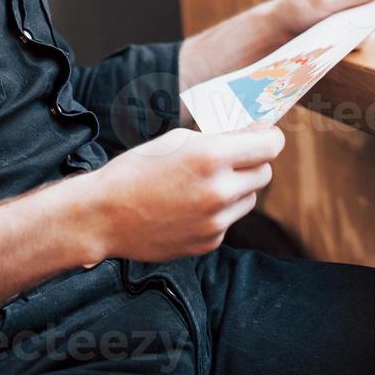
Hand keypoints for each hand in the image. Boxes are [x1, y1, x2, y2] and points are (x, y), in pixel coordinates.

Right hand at [86, 125, 284, 261]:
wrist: (104, 216)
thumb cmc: (136, 170)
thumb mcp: (177, 140)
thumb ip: (219, 138)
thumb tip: (253, 132)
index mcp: (211, 157)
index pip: (270, 146)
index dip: (270, 137)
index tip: (265, 136)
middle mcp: (219, 191)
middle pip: (264, 173)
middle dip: (253, 163)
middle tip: (233, 158)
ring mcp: (216, 222)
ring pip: (249, 199)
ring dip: (236, 189)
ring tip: (202, 185)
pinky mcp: (209, 243)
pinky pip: (228, 221)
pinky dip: (217, 212)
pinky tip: (188, 207)